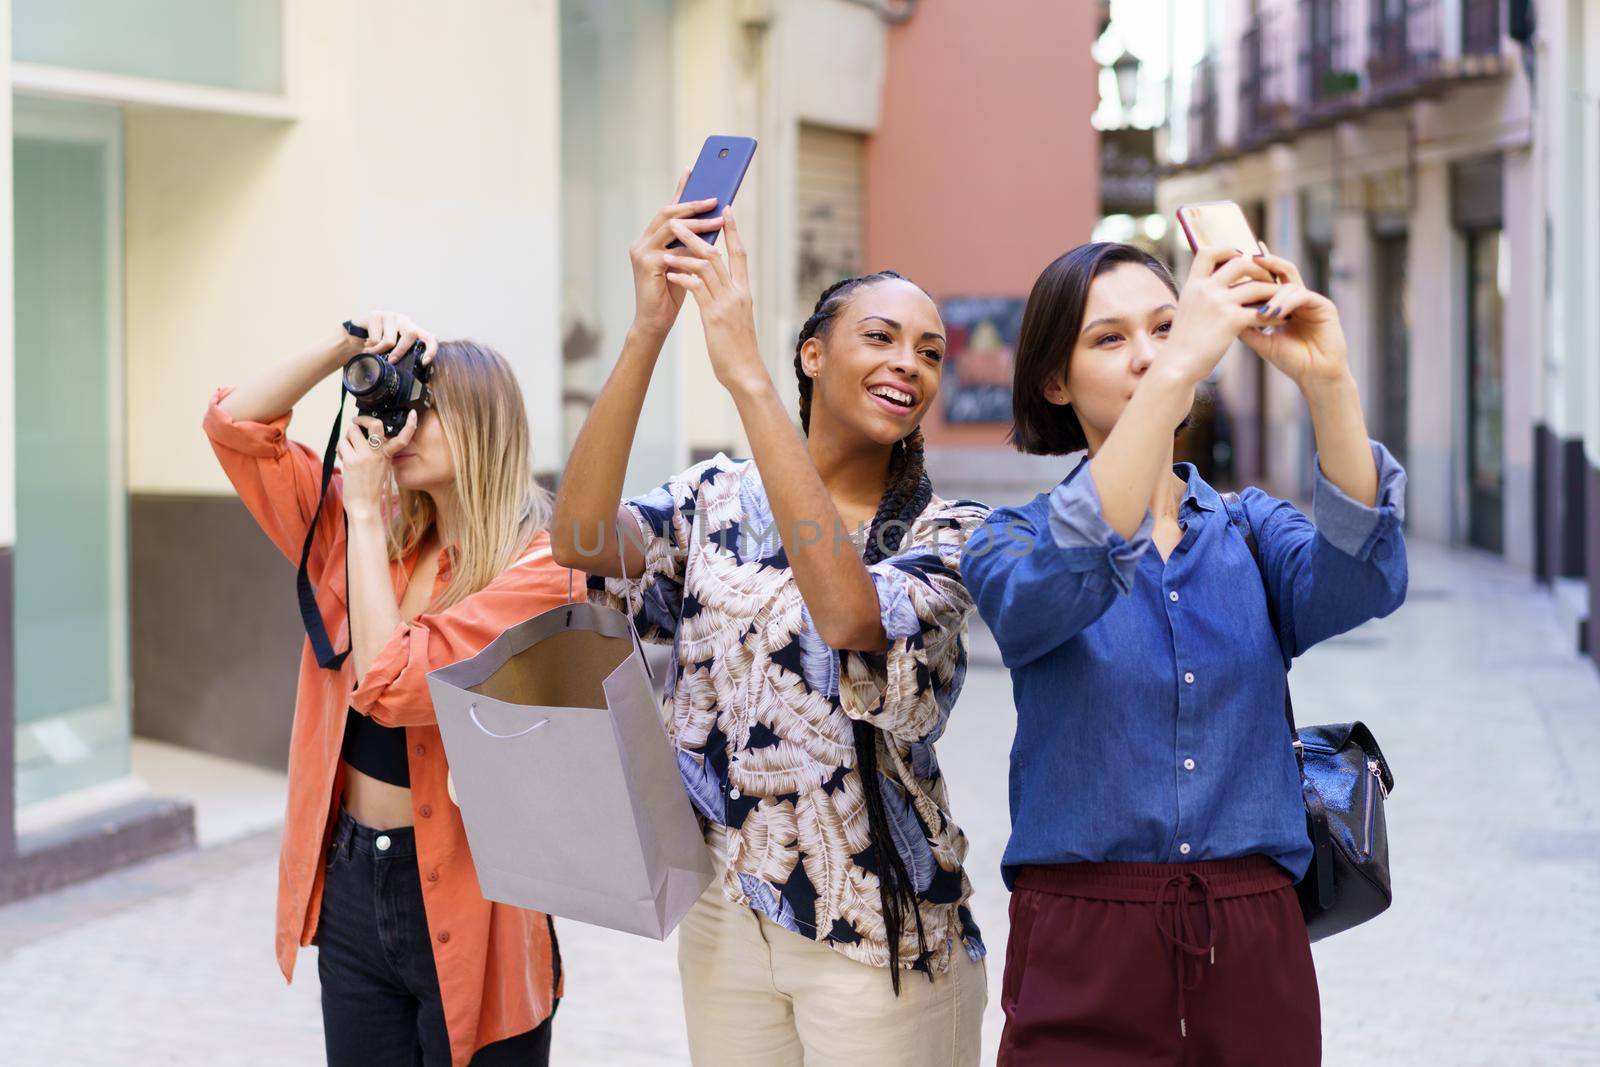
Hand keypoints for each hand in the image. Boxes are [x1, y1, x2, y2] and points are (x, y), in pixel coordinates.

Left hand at [338, 412, 416, 518]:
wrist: (364, 506)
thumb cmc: (369, 489)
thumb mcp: (380, 468)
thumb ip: (375, 453)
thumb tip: (360, 436)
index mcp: (388, 455)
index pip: (403, 438)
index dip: (410, 425)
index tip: (412, 414)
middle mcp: (378, 454)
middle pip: (375, 425)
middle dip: (362, 419)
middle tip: (357, 421)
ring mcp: (366, 456)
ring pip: (352, 431)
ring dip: (346, 437)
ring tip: (347, 449)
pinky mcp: (352, 460)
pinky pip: (342, 443)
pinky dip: (340, 449)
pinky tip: (343, 458)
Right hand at [346, 310, 437, 366]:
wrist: (354, 337)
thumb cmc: (376, 346)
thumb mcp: (392, 352)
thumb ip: (402, 358)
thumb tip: (414, 379)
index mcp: (411, 330)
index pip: (429, 337)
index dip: (431, 349)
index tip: (424, 362)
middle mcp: (403, 321)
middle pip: (411, 335)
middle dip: (400, 352)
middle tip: (390, 361)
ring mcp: (390, 316)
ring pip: (391, 340)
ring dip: (379, 351)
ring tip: (372, 352)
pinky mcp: (375, 315)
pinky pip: (375, 338)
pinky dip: (370, 347)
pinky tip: (366, 345)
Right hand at [629, 170, 724, 337]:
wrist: (655, 322)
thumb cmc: (672, 294)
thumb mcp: (685, 262)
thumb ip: (692, 243)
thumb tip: (713, 222)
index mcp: (651, 238)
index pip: (668, 209)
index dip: (680, 190)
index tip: (693, 170)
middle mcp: (642, 241)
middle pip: (668, 214)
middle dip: (693, 204)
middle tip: (716, 199)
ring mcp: (641, 252)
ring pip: (671, 228)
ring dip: (697, 224)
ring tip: (718, 220)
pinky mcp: (646, 266)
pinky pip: (672, 250)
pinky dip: (691, 248)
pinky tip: (708, 247)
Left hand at [663, 210, 765, 394]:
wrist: (745, 372)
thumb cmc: (739, 348)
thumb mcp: (736, 318)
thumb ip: (728, 299)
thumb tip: (717, 286)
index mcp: (744, 292)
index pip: (740, 254)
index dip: (733, 231)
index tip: (726, 211)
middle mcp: (737, 293)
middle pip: (719, 254)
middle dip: (699, 234)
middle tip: (682, 219)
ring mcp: (726, 303)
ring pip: (705, 267)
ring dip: (685, 251)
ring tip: (668, 241)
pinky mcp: (714, 316)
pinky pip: (697, 289)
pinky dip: (682, 277)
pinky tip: (670, 272)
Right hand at [1163, 246, 1279, 385]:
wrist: (1177, 365)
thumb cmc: (1183, 344)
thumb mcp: (1187, 311)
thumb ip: (1201, 296)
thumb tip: (1216, 288)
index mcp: (1193, 285)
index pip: (1208, 252)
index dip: (1227, 249)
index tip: (1239, 256)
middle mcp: (1205, 289)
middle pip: (1240, 263)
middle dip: (1259, 269)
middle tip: (1268, 280)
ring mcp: (1218, 303)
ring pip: (1256, 286)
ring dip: (1273, 292)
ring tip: (1282, 300)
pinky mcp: (1231, 320)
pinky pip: (1262, 311)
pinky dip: (1276, 314)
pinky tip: (1282, 319)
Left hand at [1238, 248, 1351, 391]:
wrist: (1315, 377)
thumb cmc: (1290, 360)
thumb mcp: (1261, 341)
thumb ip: (1245, 325)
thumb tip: (1221, 310)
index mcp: (1283, 302)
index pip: (1268, 280)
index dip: (1254, 270)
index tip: (1236, 263)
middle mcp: (1298, 297)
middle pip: (1281, 271)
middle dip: (1267, 263)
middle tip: (1250, 257)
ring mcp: (1311, 300)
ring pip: (1290, 284)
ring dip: (1273, 295)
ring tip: (1262, 312)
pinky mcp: (1324, 306)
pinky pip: (1303, 296)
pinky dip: (1287, 303)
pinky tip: (1276, 313)